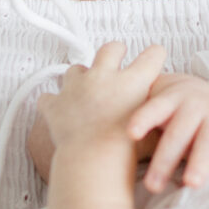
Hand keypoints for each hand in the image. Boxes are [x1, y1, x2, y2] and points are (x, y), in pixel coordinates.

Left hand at [37, 41, 166, 162]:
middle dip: (115, 52)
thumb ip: (153, 113)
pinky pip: (49, 98)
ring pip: (76, 70)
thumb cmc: (126, 150)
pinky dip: (54, 103)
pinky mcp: (55, 104)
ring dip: (80, 77)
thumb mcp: (154, 128)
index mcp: (133, 80)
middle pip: (110, 49)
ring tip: (85, 91)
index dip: (155, 55)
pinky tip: (60, 110)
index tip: (153, 57)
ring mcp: (76, 87)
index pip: (153, 54)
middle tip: (118, 57)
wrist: (92, 160)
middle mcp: (104, 76)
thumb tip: (159, 113)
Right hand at [127, 72, 208, 193]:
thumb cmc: (206, 132)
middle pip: (208, 140)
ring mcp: (190, 103)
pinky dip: (143, 120)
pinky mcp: (167, 96)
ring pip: (177, 132)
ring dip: (165, 159)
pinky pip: (153, 109)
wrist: (188, 89)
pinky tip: (132, 133)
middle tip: (193, 184)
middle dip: (201, 161)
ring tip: (153, 186)